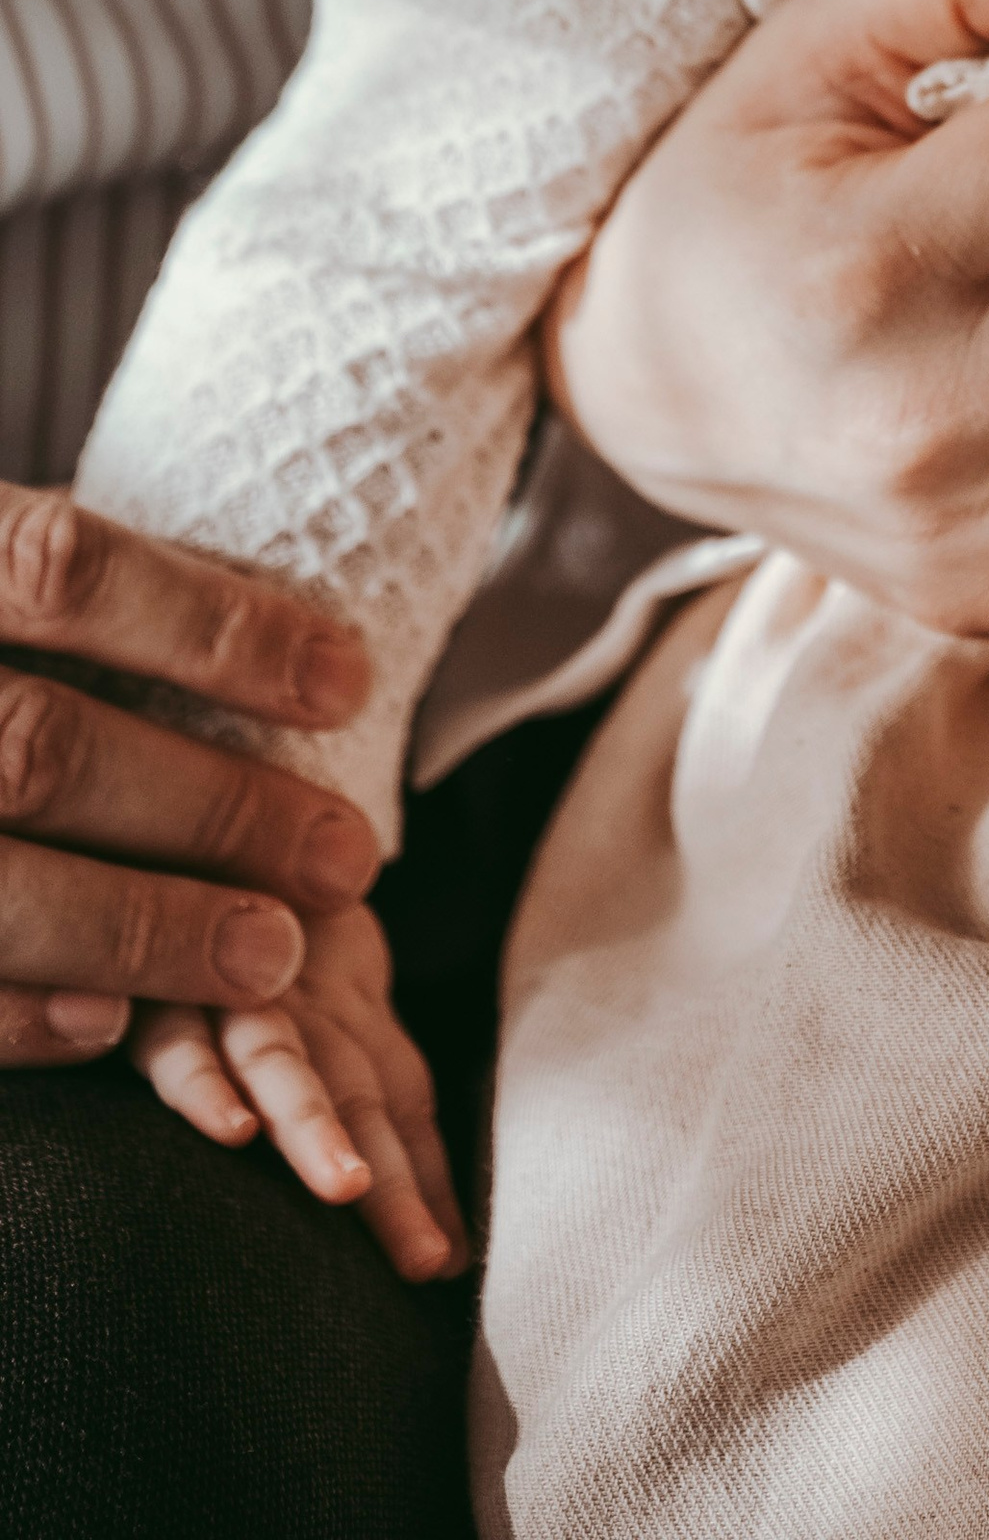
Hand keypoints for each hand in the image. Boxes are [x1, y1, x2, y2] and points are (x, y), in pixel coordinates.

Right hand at [0, 490, 380, 1066]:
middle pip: (38, 746)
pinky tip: (112, 1023)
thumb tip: (283, 631)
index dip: (212, 625)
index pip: (61, 569)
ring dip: (140, 928)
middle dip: (207, 806)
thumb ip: (62, 583)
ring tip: (274, 954)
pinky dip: (12, 1014)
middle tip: (344, 855)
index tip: (349, 679)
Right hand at [133, 903, 463, 1282]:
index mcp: (353, 1015)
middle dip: (393, 1181)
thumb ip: (372, 1092)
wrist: (209, 822)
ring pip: (283, 1062)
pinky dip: (203, 1080)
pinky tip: (231, 1130)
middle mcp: (308, 1004)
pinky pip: (178, 1039)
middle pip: (358, 1096)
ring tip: (350, 1190)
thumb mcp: (330, 1000)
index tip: (450, 1266)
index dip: (430, 1181)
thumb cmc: (275, 930)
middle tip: (423, 1258)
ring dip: (315, 1125)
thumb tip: (437, 1234)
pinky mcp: (161, 984)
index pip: (403, 1104)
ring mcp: (238, 987)